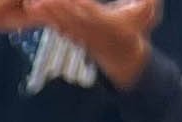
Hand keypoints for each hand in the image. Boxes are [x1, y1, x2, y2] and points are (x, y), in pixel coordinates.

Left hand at [29, 0, 160, 82]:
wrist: (126, 57)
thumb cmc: (137, 28)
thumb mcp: (148, 12)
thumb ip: (148, 2)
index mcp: (112, 26)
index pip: (92, 13)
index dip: (79, 6)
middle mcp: (94, 33)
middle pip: (72, 19)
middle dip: (56, 9)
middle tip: (39, 0)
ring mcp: (82, 36)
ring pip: (63, 24)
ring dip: (47, 15)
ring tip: (33, 4)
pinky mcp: (73, 37)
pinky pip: (59, 28)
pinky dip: (47, 20)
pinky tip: (35, 11)